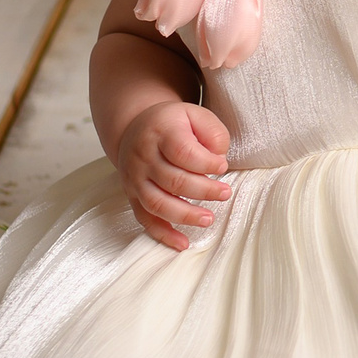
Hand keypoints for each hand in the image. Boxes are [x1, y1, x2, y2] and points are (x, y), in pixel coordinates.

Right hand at [116, 102, 232, 251]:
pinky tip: (182, 243)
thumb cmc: (173, 124)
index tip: (223, 166)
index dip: (205, 163)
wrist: (135, 128)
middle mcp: (143, 156)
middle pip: (172, 179)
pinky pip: (145, 218)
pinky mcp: (133, 196)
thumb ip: (213, 133)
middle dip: (202, 190)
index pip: (182, 151)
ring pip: (157, 202)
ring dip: (184, 215)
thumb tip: (219, 159)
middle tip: (225, 193)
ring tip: (208, 219)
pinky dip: (163, 234)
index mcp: (161, 132)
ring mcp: (135, 178)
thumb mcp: (195, 115)